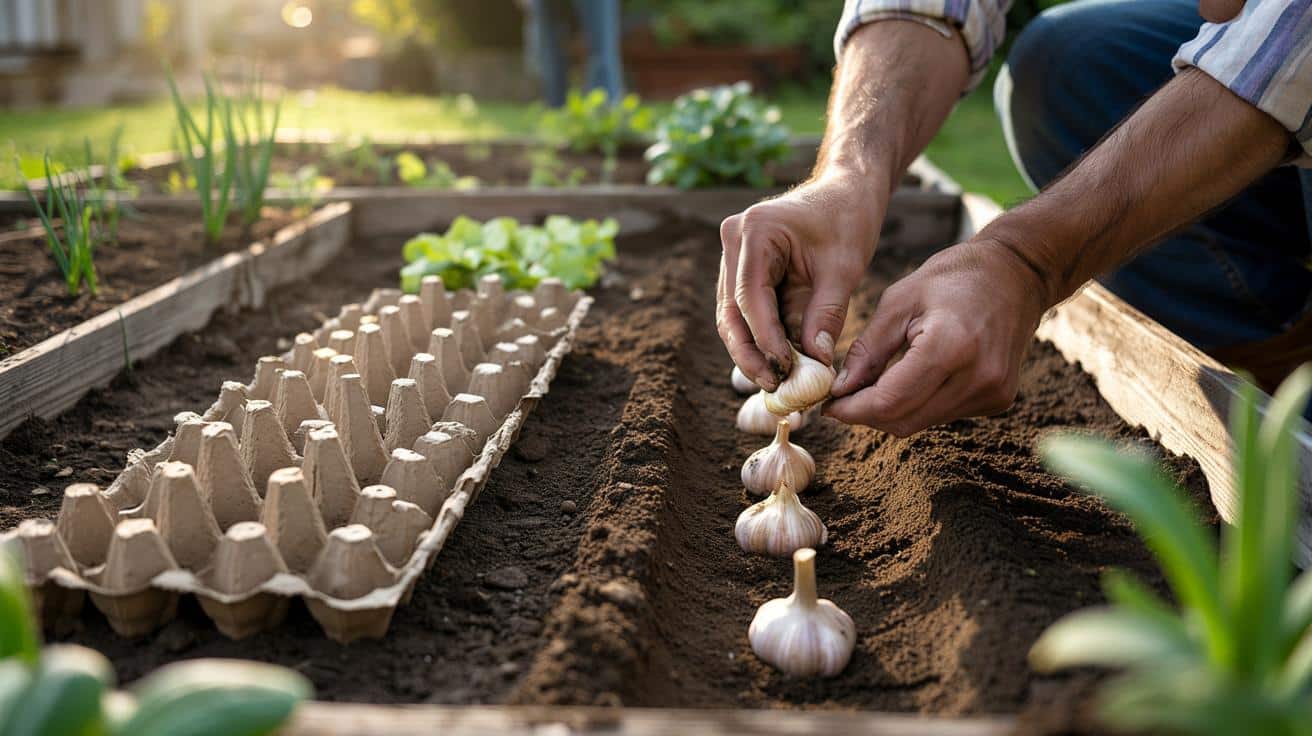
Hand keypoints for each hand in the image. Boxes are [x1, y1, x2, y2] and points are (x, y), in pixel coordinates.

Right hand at [717, 172, 886, 390]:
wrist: (846, 191)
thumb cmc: (848, 219)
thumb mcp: (844, 268)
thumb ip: (826, 315)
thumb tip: (815, 362)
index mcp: (755, 231)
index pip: (750, 297)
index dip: (765, 339)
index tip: (784, 369)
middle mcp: (733, 240)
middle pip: (731, 311)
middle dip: (750, 353)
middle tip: (773, 386)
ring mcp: (733, 255)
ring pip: (733, 316)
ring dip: (752, 351)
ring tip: (776, 382)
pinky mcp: (742, 269)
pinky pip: (744, 311)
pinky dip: (760, 337)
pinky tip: (777, 363)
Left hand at [825, 238, 1047, 435]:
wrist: (1017, 273)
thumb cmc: (953, 277)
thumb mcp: (899, 301)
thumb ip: (869, 350)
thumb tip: (840, 389)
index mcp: (951, 346)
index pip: (890, 400)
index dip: (853, 410)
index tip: (828, 405)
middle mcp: (978, 377)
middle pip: (904, 420)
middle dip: (867, 414)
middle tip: (843, 398)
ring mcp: (992, 392)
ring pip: (922, 422)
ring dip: (891, 410)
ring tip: (872, 385)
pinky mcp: (998, 399)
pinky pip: (943, 414)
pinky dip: (918, 404)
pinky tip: (910, 378)